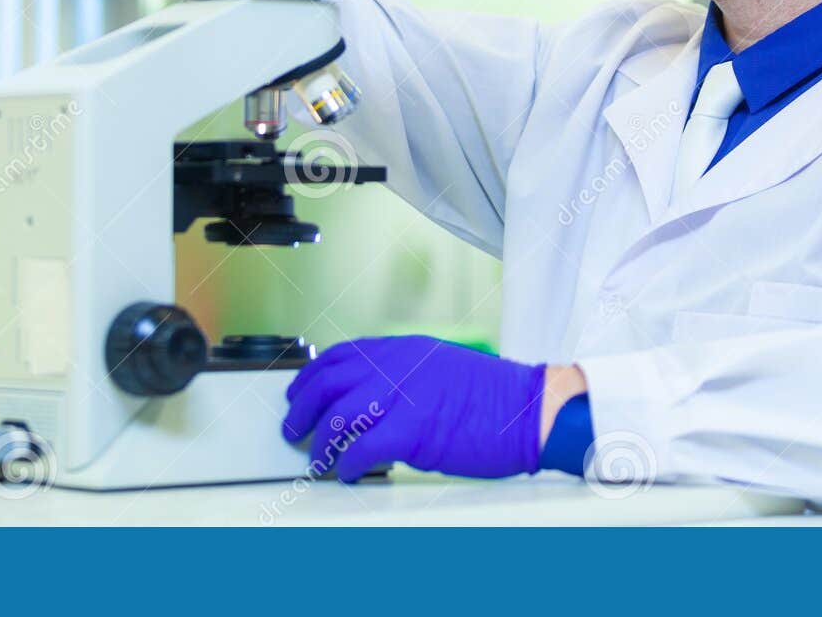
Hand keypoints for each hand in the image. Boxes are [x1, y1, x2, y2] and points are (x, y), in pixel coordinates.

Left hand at [282, 336, 546, 482]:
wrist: (529, 410)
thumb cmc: (493, 396)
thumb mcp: (440, 367)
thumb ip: (403, 375)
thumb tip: (368, 398)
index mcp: (404, 349)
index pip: (340, 356)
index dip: (311, 376)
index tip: (298, 393)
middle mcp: (397, 366)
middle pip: (328, 383)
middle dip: (302, 408)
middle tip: (292, 429)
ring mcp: (404, 396)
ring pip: (337, 417)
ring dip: (319, 443)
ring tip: (316, 459)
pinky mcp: (413, 431)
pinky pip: (362, 448)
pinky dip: (348, 464)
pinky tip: (349, 473)